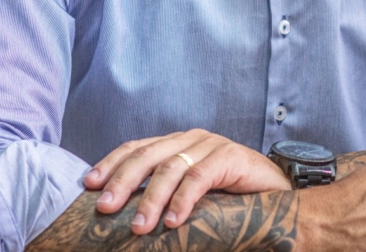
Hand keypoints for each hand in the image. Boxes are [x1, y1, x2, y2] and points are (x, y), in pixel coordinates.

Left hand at [82, 129, 291, 234]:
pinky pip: (200, 178)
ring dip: (151, 199)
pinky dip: (183, 200)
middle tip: (104, 208)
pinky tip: (173, 221)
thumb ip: (162, 198)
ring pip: (171, 168)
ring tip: (139, 226)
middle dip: (122, 181)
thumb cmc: (229, 200)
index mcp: (176, 145)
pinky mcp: (230, 157)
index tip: (88, 185)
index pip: (136, 148)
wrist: (277, 196)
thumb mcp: (188, 198)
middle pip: (147, 155)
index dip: (111, 164)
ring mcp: (211, 145)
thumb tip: (123, 219)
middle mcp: (190, 140)